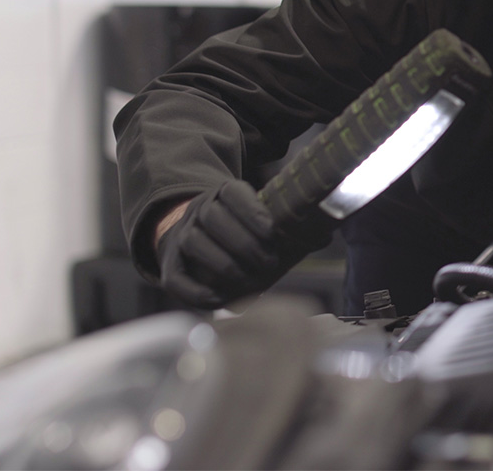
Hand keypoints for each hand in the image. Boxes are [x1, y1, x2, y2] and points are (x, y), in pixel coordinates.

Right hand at [156, 181, 317, 308]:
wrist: (191, 232)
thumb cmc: (238, 230)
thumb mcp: (256, 218)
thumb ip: (285, 225)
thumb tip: (322, 236)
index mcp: (223, 194)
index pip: (233, 192)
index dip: (252, 212)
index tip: (273, 232)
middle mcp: (199, 210)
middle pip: (213, 218)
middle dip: (243, 243)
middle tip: (268, 263)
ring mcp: (181, 235)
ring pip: (194, 242)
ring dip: (223, 264)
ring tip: (249, 281)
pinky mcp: (170, 264)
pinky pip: (175, 278)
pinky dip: (196, 291)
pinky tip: (220, 300)